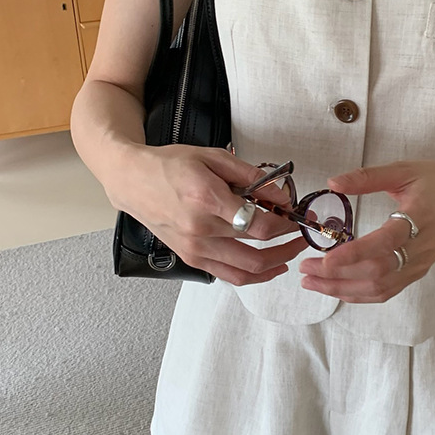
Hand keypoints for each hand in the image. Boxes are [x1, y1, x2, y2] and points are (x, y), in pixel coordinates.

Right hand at [108, 144, 309, 284]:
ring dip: (276, 264)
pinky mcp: (191, 259)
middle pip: (258, 250)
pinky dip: (254, 275)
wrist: (133, 181)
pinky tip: (269, 265)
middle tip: (301, 234)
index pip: (259, 225)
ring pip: (247, 271)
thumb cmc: (170, 166)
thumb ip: (251, 176)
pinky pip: (230, 276)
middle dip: (288, 245)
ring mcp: (194, 249)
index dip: (286, 223)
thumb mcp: (214, 158)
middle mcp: (200, 230)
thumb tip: (281, 197)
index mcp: (207, 200)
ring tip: (290, 252)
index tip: (296, 214)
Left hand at [298, 160, 434, 302]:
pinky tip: (337, 289)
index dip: (354, 255)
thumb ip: (368, 177)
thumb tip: (333, 183)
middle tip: (305, 269)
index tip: (325, 259)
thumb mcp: (405, 170)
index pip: (384, 243)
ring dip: (342, 290)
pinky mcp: (416, 273)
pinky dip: (358, 295)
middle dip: (337, 276)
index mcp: (418, 218)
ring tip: (312, 282)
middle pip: (376, 273)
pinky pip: (386, 291)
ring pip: (379, 288)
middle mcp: (419, 248)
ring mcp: (419, 265)